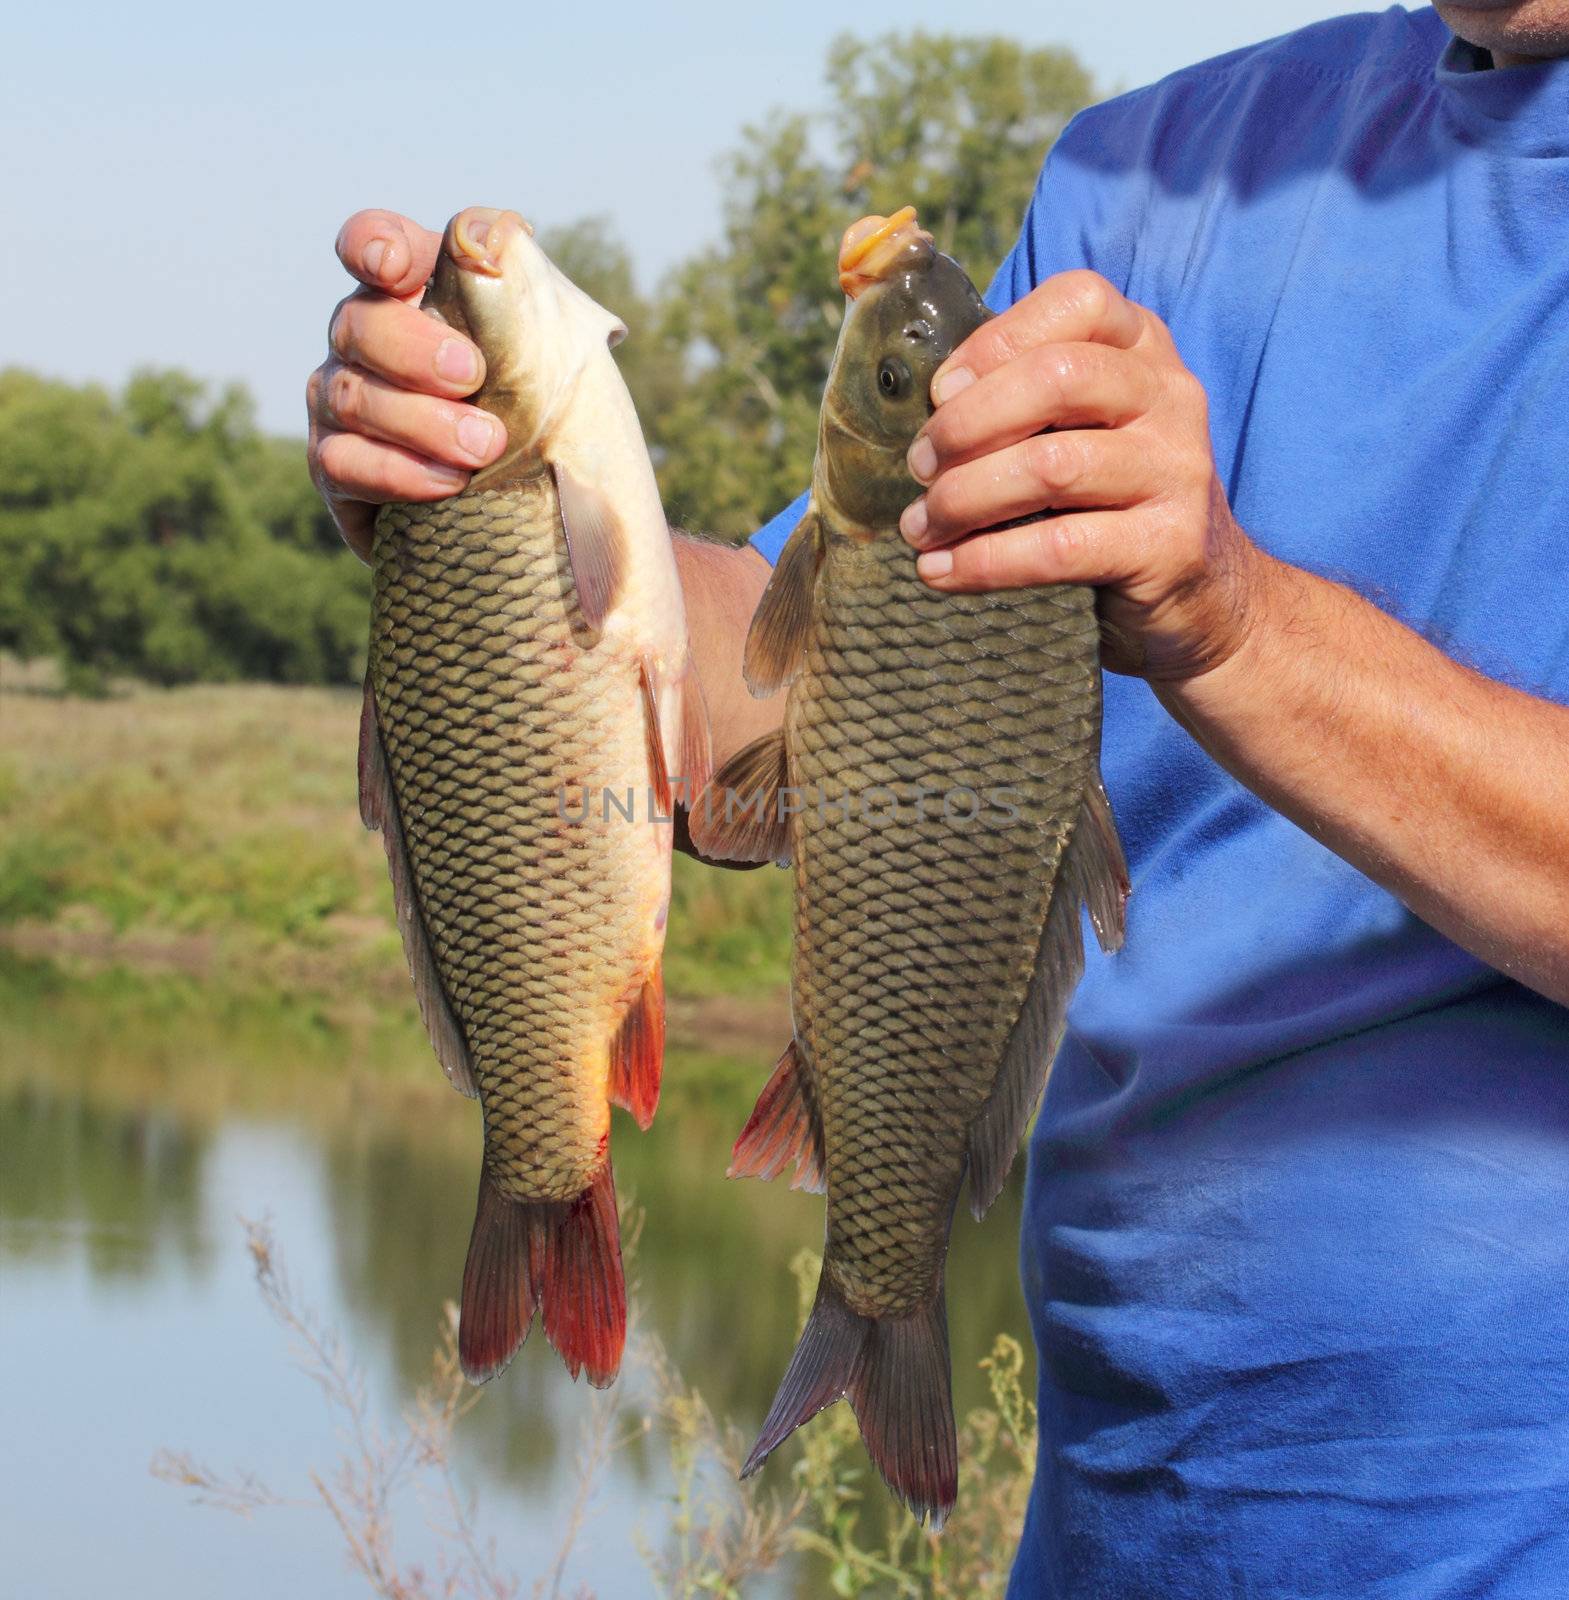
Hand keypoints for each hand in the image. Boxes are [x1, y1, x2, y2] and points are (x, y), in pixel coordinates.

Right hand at [306, 210, 507, 559]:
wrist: (533, 501)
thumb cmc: (541, 411)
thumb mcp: (549, 349)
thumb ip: (523, 290)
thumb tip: (499, 233)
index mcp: (414, 294)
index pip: (373, 243)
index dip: (374, 245)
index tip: (397, 268)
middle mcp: (364, 339)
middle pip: (358, 322)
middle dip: (414, 349)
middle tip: (473, 377)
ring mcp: (339, 402)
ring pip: (351, 396)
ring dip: (421, 421)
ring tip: (485, 445)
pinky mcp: (335, 468)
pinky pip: (344, 462)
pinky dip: (397, 472)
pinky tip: (447, 484)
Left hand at [899, 270, 1262, 679]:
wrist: (1199, 599)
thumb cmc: (1110, 505)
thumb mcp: (1080, 430)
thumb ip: (1024, 402)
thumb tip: (927, 408)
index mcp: (1145, 350)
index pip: (1078, 301)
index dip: (997, 341)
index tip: (940, 394)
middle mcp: (1171, 397)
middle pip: (1058, 378)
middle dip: (968, 424)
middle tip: (920, 468)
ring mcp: (1178, 469)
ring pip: (1052, 467)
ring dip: (965, 499)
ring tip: (920, 528)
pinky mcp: (1169, 545)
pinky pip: (1059, 547)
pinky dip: (985, 561)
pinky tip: (941, 571)